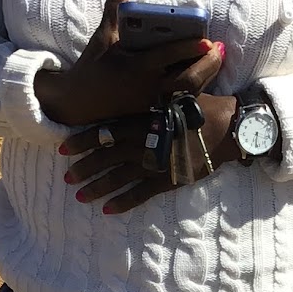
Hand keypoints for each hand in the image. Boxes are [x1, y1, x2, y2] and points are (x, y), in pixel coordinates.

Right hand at [35, 0, 223, 128]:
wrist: (78, 103)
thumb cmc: (93, 66)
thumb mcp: (104, 35)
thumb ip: (116, 6)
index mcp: (136, 67)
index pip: (169, 56)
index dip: (190, 49)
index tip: (208, 40)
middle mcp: (148, 86)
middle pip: (188, 80)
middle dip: (208, 66)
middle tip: (218, 49)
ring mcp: (153, 101)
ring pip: (189, 92)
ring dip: (206, 75)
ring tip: (215, 57)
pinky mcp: (155, 110)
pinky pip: (181, 98)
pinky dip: (195, 85)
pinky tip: (202, 72)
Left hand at [61, 92, 239, 213]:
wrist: (229, 129)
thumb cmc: (202, 107)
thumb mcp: (173, 94)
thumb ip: (150, 96)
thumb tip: (133, 82)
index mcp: (143, 121)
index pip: (105, 132)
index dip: (82, 141)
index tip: (64, 148)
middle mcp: (144, 143)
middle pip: (106, 157)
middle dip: (84, 168)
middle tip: (67, 177)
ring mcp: (155, 164)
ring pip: (119, 178)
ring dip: (97, 187)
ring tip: (79, 196)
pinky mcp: (168, 181)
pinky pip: (141, 194)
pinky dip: (123, 202)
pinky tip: (107, 209)